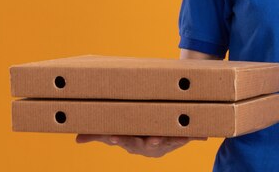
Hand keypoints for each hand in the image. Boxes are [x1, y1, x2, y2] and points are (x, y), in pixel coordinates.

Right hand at [76, 134, 206, 157]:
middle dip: (149, 142)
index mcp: (132, 142)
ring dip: (173, 140)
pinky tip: (202, 135)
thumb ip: (96, 135)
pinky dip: (193, 136)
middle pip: (147, 144)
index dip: (118, 140)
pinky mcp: (178, 138)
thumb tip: (76, 139)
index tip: (113, 137)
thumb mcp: (115, 133)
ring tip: (178, 137)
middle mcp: (148, 144)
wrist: (159, 139)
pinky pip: (186, 137)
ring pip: (168, 141)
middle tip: (152, 140)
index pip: (123, 141)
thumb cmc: (134, 133)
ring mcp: (164, 142)